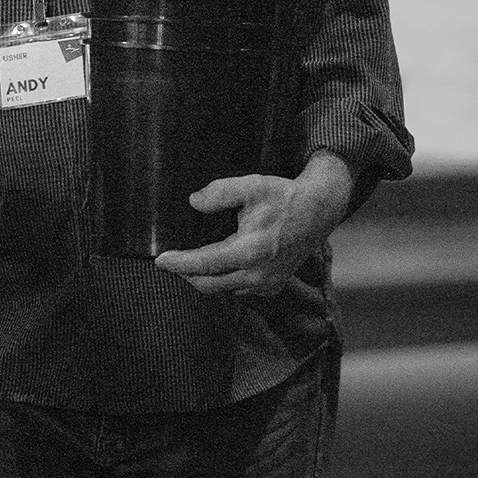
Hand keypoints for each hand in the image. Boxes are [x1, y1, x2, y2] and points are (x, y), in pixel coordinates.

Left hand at [152, 150, 354, 296]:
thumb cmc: (283, 196)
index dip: (178, 264)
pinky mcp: (273, 286)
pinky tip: (216, 266)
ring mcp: (268, 284)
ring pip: (223, 290)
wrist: (318, 211)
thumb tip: (193, 203)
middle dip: (186, 274)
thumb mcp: (251, 186)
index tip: (159, 260)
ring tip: (190, 263)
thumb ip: (219, 192)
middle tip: (170, 261)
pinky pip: (239, 291)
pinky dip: (223, 281)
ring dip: (204, 279)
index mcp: (250, 251)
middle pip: (208, 285)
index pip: (204, 264)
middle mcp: (259, 274)